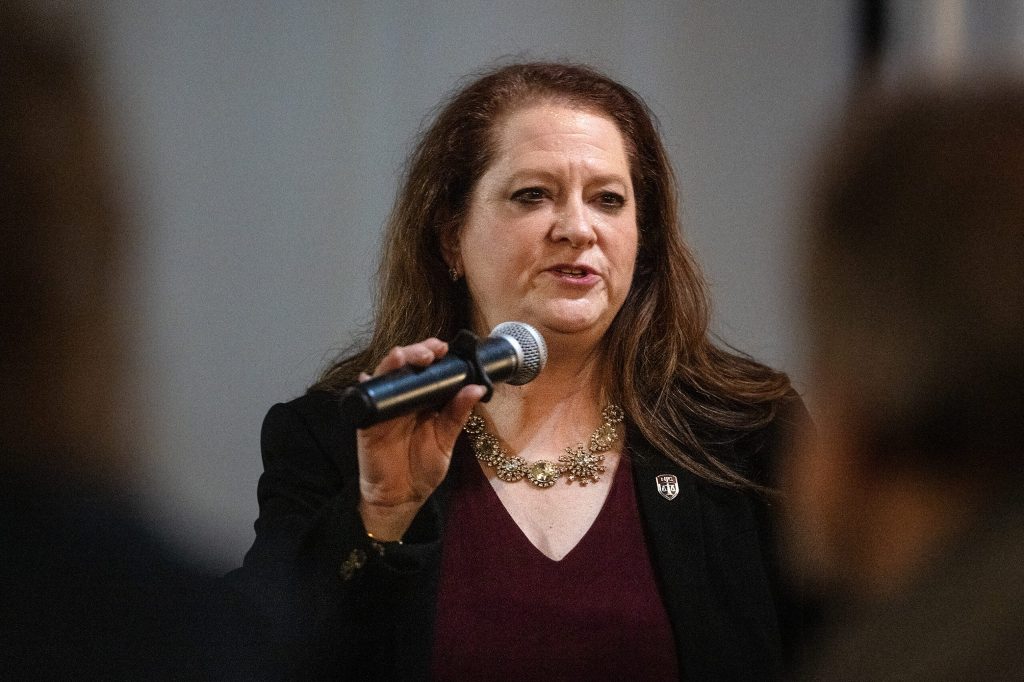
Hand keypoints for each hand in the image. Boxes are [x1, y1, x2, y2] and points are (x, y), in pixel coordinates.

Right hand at [356, 338, 484, 540]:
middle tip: (432, 350)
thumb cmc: (423, 468)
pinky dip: (367, 385)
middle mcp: (404, 398)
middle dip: (417, 352)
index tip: (445, 347)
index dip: (434, 354)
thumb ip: (458, 414)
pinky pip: (365, 398)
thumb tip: (477, 387)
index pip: (428, 369)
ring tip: (405, 356)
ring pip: (386, 375)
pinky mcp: (368, 421)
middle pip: (407, 365)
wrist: (402, 496)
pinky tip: (369, 377)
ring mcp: (384, 407)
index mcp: (425, 400)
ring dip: (394, 361)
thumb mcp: (446, 440)